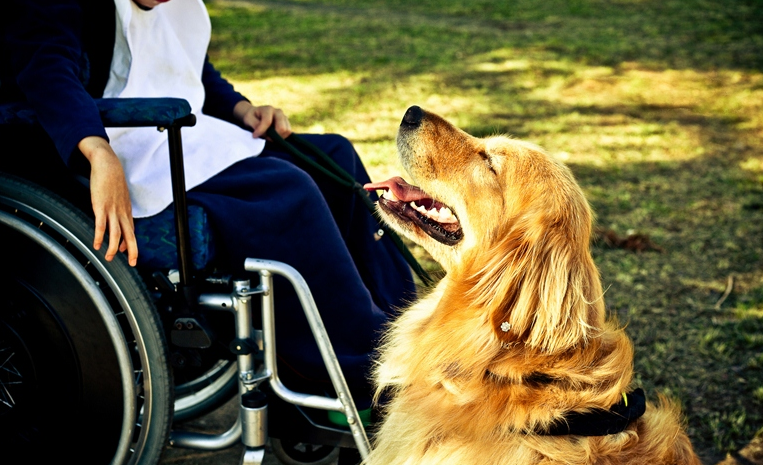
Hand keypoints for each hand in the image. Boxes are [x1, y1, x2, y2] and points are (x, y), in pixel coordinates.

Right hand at [78, 136, 137, 265]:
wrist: (108, 165)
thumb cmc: (113, 180)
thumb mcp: (120, 196)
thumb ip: (119, 208)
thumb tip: (117, 220)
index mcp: (127, 211)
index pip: (131, 231)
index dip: (130, 244)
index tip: (128, 254)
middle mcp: (122, 212)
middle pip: (130, 235)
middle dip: (132, 251)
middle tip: (132, 263)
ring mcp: (112, 210)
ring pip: (116, 233)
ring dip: (113, 248)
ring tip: (108, 258)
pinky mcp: (100, 206)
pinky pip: (101, 225)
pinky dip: (100, 236)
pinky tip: (96, 245)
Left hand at [233, 101, 291, 139]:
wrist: (256, 115)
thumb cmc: (252, 117)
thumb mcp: (248, 119)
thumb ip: (255, 124)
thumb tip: (265, 133)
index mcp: (268, 109)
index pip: (267, 122)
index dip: (261, 131)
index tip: (254, 136)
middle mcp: (278, 112)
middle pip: (282, 128)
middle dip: (273, 136)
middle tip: (265, 137)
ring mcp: (284, 117)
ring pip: (286, 131)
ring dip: (278, 137)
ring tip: (269, 136)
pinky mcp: (287, 123)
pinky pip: (288, 133)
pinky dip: (281, 137)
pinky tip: (274, 135)